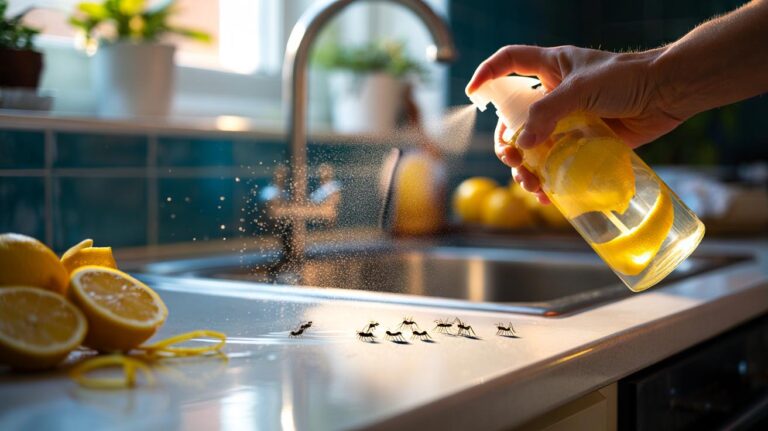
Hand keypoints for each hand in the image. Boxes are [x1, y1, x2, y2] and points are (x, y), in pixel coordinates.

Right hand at [466, 45, 682, 202]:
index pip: (509, 63)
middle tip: (512, 160)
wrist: (669, 93)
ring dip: (526, 169)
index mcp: (550, 68)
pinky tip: (548, 196)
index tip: (472, 94)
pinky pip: (559, 164)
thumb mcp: (581, 88)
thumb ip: (548, 112)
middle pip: (514, 119)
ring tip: (531, 185)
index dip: (487, 74)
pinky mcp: (585, 142)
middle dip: (507, 143)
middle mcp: (555, 94)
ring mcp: (569, 120)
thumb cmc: (628, 78)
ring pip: (534, 147)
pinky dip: (550, 181)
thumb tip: (522, 145)